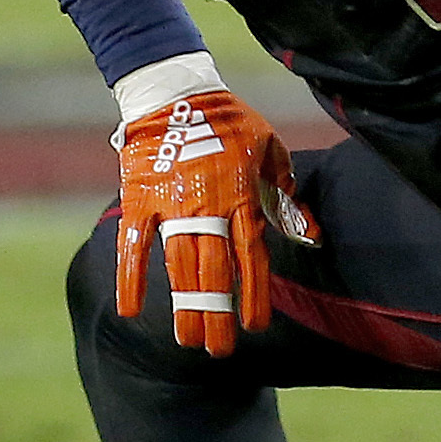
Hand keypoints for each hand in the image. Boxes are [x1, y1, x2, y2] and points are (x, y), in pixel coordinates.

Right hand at [115, 87, 313, 355]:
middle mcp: (207, 207)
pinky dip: (130, 276)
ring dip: (183, 305)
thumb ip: (285, 196)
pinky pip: (133, 244)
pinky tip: (130, 310)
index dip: (253, 292)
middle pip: (213, 271)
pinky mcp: (140, 198)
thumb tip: (310, 236)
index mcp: (240, 196)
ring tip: (186, 341)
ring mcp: (170, 205)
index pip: (250, 255)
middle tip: (219, 350)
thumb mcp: (270, 150)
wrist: (176, 92)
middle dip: (217, 313)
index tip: (256, 325)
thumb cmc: (231, 121)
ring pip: (177, 265)